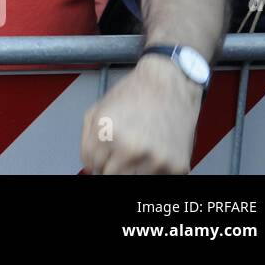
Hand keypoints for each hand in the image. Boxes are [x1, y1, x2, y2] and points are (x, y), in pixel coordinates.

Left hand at [81, 55, 202, 173]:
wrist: (170, 84)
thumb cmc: (135, 93)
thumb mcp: (98, 110)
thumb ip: (87, 140)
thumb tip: (88, 167)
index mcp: (108, 133)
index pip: (92, 165)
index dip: (97, 159)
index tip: (104, 154)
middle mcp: (131, 148)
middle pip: (110, 176)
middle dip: (112, 166)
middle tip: (121, 151)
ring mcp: (155, 160)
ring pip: (132, 180)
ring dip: (132, 169)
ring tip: (139, 149)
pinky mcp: (176, 167)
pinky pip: (157, 179)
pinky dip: (154, 170)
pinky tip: (154, 151)